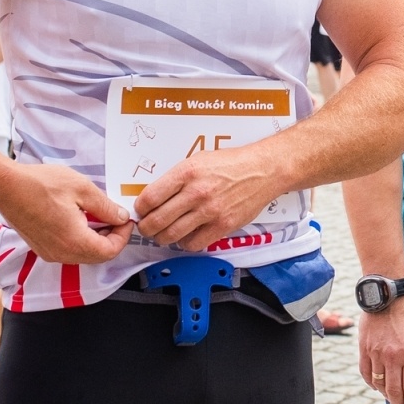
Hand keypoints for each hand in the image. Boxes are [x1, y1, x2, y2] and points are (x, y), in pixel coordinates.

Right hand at [0, 162, 132, 264]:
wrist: (4, 185)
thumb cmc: (40, 184)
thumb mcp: (82, 188)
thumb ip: (105, 207)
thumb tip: (121, 217)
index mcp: (74, 242)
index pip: (109, 252)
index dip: (123, 236)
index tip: (126, 219)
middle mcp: (61, 254)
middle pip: (97, 256)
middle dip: (112, 238)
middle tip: (115, 217)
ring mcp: (49, 253)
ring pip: (83, 255)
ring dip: (96, 239)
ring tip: (99, 215)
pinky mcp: (42, 247)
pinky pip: (69, 250)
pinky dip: (81, 239)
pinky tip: (81, 219)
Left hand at [133, 145, 288, 251]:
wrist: (263, 170)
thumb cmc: (232, 164)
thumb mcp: (198, 160)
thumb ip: (177, 178)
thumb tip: (156, 196)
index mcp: (187, 172)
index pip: (150, 197)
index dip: (140, 208)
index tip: (141, 210)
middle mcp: (196, 192)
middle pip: (157, 220)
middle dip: (146, 227)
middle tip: (147, 227)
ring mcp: (210, 211)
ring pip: (172, 235)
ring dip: (163, 238)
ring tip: (164, 234)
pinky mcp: (222, 225)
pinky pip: (193, 244)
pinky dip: (185, 243)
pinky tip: (187, 235)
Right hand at [359, 295, 403, 403]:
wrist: (388, 296)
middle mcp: (393, 357)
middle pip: (394, 390)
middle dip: (398, 403)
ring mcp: (376, 353)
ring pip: (379, 384)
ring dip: (384, 394)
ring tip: (389, 397)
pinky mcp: (364, 348)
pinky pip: (365, 372)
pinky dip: (370, 382)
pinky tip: (375, 385)